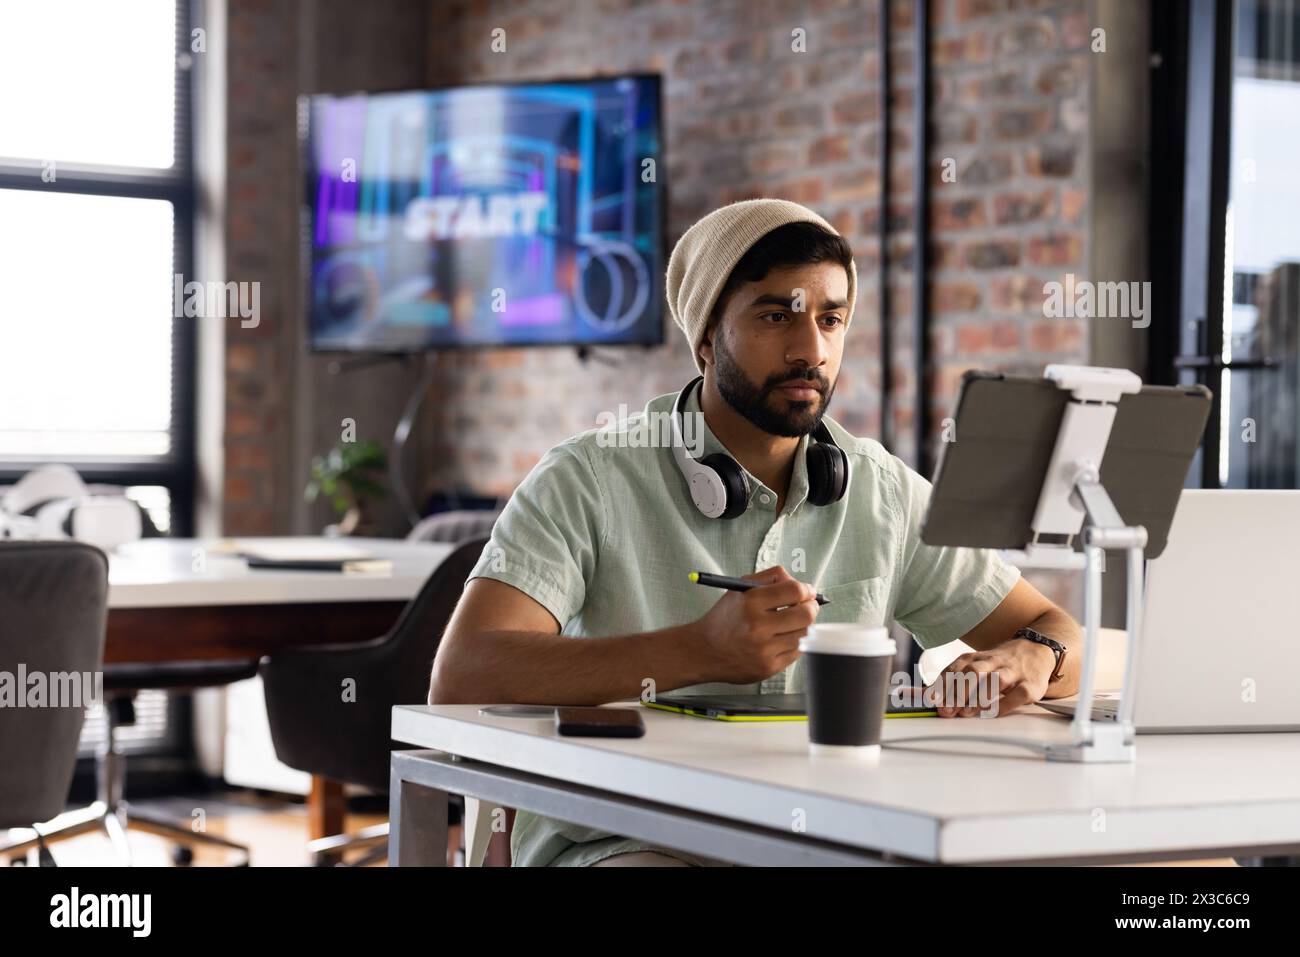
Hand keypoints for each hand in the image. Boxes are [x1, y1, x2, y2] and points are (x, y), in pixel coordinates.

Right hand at [694, 565, 819, 684]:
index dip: (806, 589)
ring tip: (792, 622)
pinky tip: (783, 638)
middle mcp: (757, 627)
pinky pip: (796, 653)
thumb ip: (770, 578)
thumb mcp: (740, 589)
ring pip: (804, 634)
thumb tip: (800, 583)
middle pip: (805, 614)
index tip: (807, 591)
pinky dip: (794, 642)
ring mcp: (764, 650)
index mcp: (750, 603)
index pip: (794, 591)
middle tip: (808, 606)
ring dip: (803, 626)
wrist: (704, 650)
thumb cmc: (724, 618)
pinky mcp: (768, 667)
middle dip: (811, 608)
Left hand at [926, 639, 1054, 717]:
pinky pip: (1018, 694)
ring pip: (995, 681)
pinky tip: (992, 713)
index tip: (932, 700)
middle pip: (973, 671)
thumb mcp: (976, 666)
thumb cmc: (1000, 664)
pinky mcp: (1031, 684)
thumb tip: (923, 694)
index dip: (943, 684)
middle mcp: (994, 662)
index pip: (956, 668)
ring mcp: (1013, 672)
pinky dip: (1004, 704)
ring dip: (978, 697)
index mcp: (977, 658)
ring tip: (965, 712)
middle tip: (946, 710)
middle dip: (958, 691)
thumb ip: (952, 679)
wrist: (1038, 649)